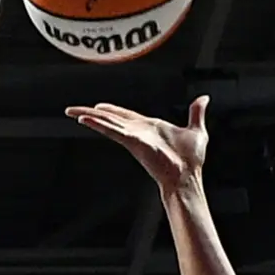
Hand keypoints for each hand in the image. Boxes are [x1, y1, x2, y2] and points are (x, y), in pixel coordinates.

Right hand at [67, 94, 209, 196]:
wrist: (188, 176)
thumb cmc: (191, 160)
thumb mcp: (196, 130)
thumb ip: (196, 114)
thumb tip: (203, 99)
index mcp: (149, 127)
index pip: (125, 115)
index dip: (111, 110)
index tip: (99, 106)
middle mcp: (137, 132)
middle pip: (109, 118)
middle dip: (91, 113)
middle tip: (72, 110)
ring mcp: (133, 137)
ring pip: (106, 123)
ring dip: (88, 116)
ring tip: (71, 112)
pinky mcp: (132, 142)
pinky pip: (112, 130)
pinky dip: (99, 124)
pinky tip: (85, 119)